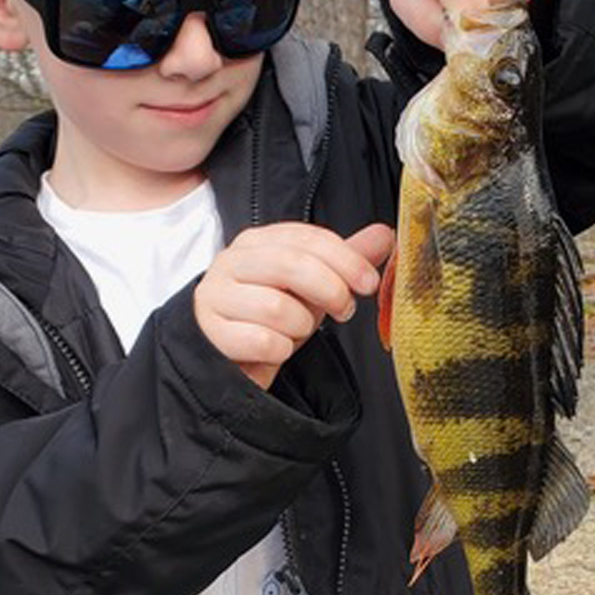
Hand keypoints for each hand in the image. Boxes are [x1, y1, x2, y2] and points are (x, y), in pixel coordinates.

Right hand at [194, 221, 394, 389]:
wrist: (231, 360)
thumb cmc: (270, 319)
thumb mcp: (311, 288)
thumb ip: (344, 261)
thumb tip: (384, 234)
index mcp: (256, 242)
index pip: (307, 238)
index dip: (346, 259)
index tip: (369, 283)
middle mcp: (231, 262)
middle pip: (292, 265)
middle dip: (331, 291)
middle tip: (344, 311)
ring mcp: (214, 296)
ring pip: (278, 307)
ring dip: (300, 327)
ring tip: (294, 332)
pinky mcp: (209, 332)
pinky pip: (262, 341)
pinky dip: (279, 351)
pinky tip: (273, 350)